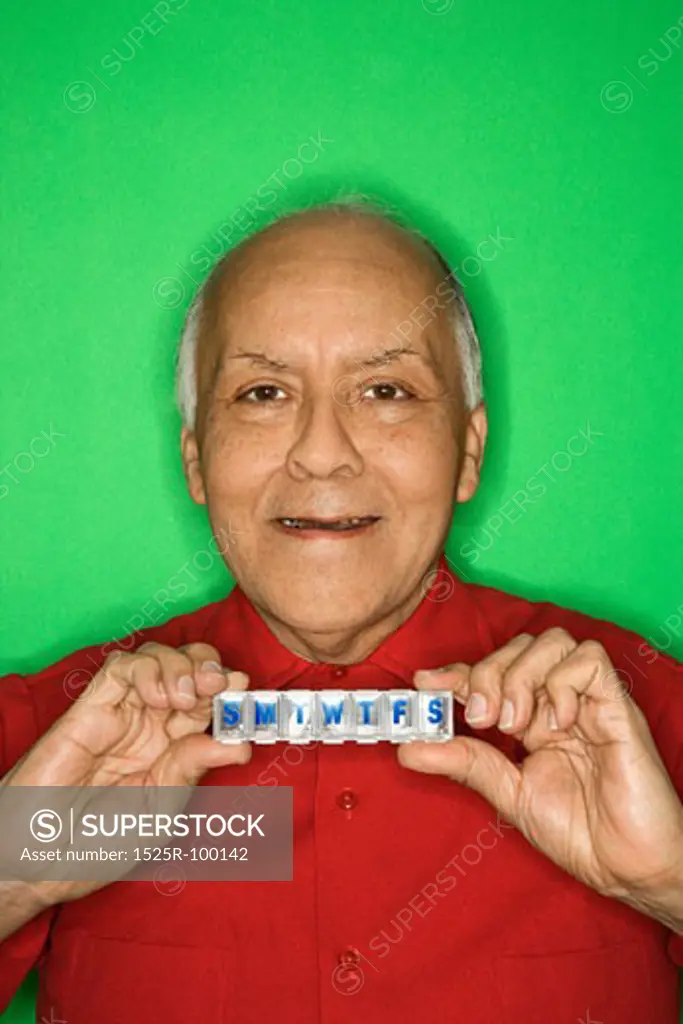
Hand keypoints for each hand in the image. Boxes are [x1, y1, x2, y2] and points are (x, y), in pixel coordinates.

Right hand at [0, 642, 251, 904]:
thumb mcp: (161, 810)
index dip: (230, 690)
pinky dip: (147, 670)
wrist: (45, 861)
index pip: (209, 700)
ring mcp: (121, 711)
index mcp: (173, 745)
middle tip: (222, 686)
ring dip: (182, 666)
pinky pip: (121, 668)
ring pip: (157, 658)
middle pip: (188, 668)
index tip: (245, 692)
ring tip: (187, 698)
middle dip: (211, 668)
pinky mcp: (90, 707)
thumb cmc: (100, 843)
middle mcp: (150, 722)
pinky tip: (159, 698)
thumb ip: (193, 771)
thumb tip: (239, 744)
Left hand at [398, 629, 682, 916]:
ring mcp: (587, 701)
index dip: (455, 670)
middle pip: (518, 647)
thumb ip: (464, 763)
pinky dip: (563, 682)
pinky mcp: (617, 706)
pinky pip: (589, 660)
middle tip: (482, 719)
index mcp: (532, 720)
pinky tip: (557, 723)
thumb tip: (406, 748)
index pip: (490, 674)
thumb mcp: (509, 795)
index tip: (423, 682)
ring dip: (522, 675)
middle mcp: (557, 703)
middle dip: (488, 673)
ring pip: (551, 642)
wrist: (629, 867)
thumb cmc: (580, 833)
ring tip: (517, 724)